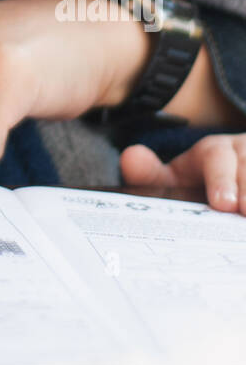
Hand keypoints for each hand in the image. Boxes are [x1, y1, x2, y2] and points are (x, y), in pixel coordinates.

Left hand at [121, 136, 245, 214]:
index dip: (221, 179)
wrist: (238, 177)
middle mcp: (244, 153)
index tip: (223, 204)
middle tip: (244, 212)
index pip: (217, 158)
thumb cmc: (208, 181)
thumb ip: (154, 174)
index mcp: (216, 152)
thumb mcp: (181, 178)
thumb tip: (129, 158)